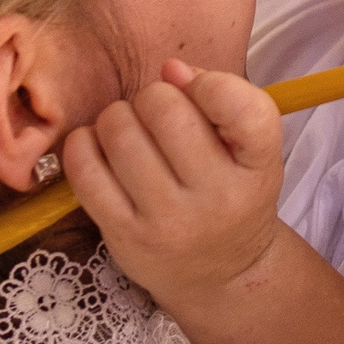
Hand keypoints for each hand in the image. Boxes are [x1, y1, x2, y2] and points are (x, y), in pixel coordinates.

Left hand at [64, 61, 287, 307]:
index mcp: (259, 167)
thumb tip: (169, 69)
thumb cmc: (234, 195)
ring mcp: (167, 220)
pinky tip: (98, 145)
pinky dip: (83, 143)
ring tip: (129, 130)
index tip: (199, 92)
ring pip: (120, 132)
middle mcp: (217, 197)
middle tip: (157, 114)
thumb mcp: (252, 151)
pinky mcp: (123, 234)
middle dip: (153, 97)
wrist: (220, 274)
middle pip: (165, 110)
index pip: (244, 108)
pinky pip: (85, 170)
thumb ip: (224, 99)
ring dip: (117, 117)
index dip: (212, 84)